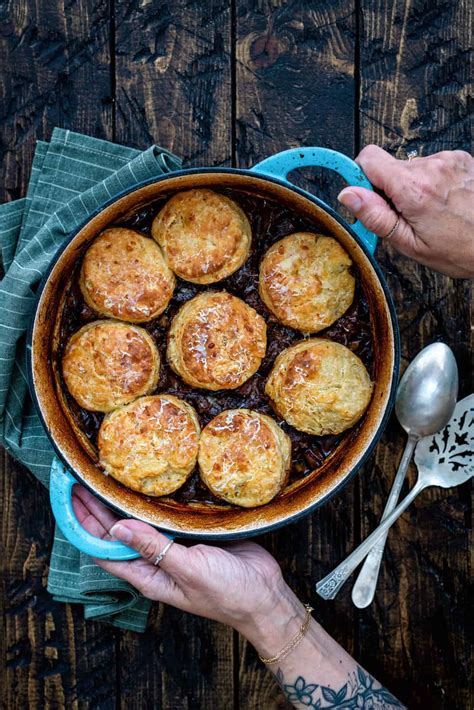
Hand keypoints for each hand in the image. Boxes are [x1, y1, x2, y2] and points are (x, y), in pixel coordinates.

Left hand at [72, 485, 302, 641]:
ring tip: (108, 476)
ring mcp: (174, 547)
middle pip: (117, 532)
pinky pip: (166, 516)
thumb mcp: (188, 570)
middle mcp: (155, 561)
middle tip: (82, 477)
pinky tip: (148, 484)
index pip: (104, 549)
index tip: (71, 496)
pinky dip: (153, 501)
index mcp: (147, 575)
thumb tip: (115, 528)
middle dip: (97, 508)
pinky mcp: (193, 534)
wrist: (266, 595)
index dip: (84, 523)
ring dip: (123, 502)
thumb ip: (154, 548)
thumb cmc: (228, 592)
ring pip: (141, 522)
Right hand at [337, 145, 473, 277]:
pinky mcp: (459, 159)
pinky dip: (429, 183)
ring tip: (427, 212)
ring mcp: (448, 160)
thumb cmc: (460, 250)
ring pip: (409, 168)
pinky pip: (429, 166)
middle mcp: (431, 167)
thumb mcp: (409, 243)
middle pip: (388, 166)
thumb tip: (348, 195)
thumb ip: (375, 216)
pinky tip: (440, 203)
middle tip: (403, 217)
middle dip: (388, 190)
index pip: (368, 159)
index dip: (360, 177)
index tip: (363, 195)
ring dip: (410, 187)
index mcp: (414, 188)